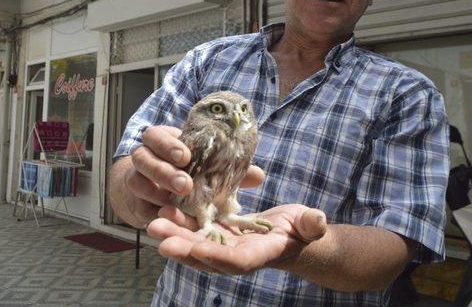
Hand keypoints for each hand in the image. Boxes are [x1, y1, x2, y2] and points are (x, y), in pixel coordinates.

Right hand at [110, 125, 265, 228]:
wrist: (152, 191)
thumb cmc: (185, 172)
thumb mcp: (204, 166)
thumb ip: (226, 169)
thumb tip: (257, 175)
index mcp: (161, 142)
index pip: (156, 135)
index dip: (168, 144)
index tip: (185, 156)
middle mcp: (145, 158)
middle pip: (143, 157)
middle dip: (163, 170)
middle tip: (185, 184)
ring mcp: (136, 180)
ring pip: (136, 181)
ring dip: (155, 191)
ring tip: (175, 203)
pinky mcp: (134, 204)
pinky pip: (138, 207)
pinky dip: (151, 212)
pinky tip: (166, 217)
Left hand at [147, 203, 326, 274]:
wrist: (292, 235)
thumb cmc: (304, 229)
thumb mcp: (310, 225)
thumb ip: (313, 225)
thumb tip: (318, 221)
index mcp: (260, 254)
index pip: (237, 261)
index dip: (218, 257)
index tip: (199, 249)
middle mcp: (237, 256)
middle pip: (207, 257)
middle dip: (184, 249)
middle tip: (161, 239)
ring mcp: (225, 247)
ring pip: (195, 245)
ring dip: (174, 236)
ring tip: (153, 223)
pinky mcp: (218, 235)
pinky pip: (195, 232)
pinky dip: (179, 224)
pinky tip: (162, 210)